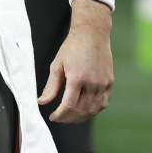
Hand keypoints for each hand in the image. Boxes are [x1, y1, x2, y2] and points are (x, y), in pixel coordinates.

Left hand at [38, 0, 113, 122]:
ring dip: (81, 117)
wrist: (92, 33)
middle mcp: (92, 82)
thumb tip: (42, 102)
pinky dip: (93, 110)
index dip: (60, 115)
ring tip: (71, 117)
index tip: (53, 117)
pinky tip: (84, 110)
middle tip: (60, 118)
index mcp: (77, 78)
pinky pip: (103, 103)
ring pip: (93, 109)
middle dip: (69, 118)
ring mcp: (103, 83)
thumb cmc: (72, 47)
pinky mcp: (109, 82)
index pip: (68, 105)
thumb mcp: (57, 65)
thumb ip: (51, 86)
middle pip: (81, 110)